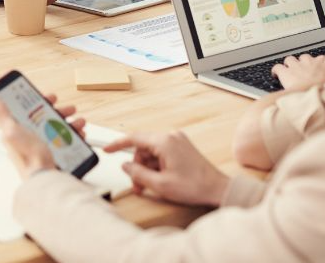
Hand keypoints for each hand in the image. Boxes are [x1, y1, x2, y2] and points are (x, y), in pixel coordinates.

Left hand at [0, 91, 85, 179]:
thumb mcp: (12, 131)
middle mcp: (29, 137)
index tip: (50, 97)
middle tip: (68, 109)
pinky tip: (79, 134)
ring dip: (69, 123)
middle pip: (45, 118)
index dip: (40, 101)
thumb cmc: (27, 157)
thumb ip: (1, 113)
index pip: (27, 109)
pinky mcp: (52, 153)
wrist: (43, 177)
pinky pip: (64, 141)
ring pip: (57, 128)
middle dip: (59, 112)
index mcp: (16, 129)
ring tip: (78, 122)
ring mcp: (41, 145)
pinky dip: (73, 136)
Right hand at [108, 131, 228, 206]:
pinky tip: (158, 179)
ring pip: (151, 152)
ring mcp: (177, 140)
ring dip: (147, 168)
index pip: (134, 138)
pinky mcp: (182, 146)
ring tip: (149, 186)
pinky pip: (161, 153)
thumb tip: (125, 166)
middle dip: (137, 166)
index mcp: (165, 142)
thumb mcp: (160, 184)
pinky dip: (156, 165)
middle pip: (142, 147)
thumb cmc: (195, 186)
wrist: (218, 189)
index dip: (117, 144)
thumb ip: (138, 174)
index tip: (106, 149)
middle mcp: (171, 136)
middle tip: (137, 185)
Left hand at [271, 53, 324, 91]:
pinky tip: (276, 74)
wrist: (316, 97)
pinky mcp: (285, 72)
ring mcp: (296, 66)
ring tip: (289, 72)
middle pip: (303, 58)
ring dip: (289, 65)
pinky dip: (276, 71)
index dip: (316, 66)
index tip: (316, 71)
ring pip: (289, 59)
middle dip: (302, 64)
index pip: (319, 59)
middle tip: (302, 73)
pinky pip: (277, 67)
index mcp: (323, 62)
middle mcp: (308, 61)